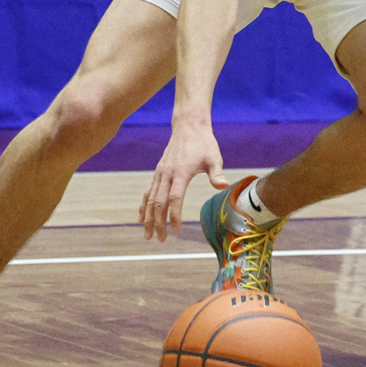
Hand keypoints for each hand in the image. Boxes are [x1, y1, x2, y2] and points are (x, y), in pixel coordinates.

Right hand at [140, 123, 229, 240]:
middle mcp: (167, 174)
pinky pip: (148, 192)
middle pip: (158, 202)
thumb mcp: (214, 157)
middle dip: (158, 222)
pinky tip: (142, 218)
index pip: (174, 198)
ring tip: (148, 235)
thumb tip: (223, 186)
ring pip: (150, 199)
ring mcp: (160, 173)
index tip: (176, 230)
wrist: (188, 127)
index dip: (174, 215)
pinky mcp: (158, 172)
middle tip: (161, 239)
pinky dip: (144, 206)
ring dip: (148, 218)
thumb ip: (216, 173)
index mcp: (181, 172)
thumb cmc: (203, 143)